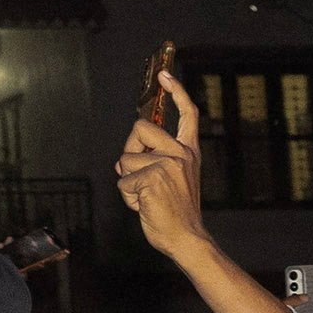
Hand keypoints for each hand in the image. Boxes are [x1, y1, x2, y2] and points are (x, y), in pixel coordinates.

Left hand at [109, 76, 208, 256]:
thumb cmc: (175, 211)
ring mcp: (168, 165)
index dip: (176, 91)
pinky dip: (127, 196)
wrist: (186, 238)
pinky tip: (145, 206)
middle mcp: (181, 153)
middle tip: (138, 174)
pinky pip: (123, 181)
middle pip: (139, 128)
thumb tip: (127, 155)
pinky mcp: (152, 178)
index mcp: (189, 151)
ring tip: (147, 197)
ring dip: (128, 182)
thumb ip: (157, 160)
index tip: (164, 74)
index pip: (187, 114)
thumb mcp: (173, 178)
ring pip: (126, 160)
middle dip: (129, 149)